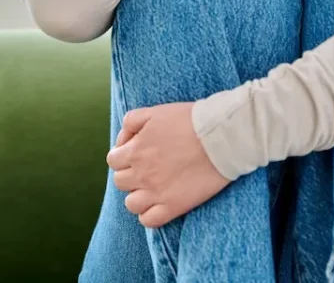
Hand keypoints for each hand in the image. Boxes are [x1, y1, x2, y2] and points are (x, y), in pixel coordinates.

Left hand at [106, 102, 230, 228]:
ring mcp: (156, 193)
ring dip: (139, 196)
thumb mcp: (156, 111)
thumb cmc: (190, 120)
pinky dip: (150, 214)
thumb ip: (132, 121)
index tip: (138, 152)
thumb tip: (123, 140)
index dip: (124, 156)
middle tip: (149, 168)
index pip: (113, 160)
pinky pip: (148, 220)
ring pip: (131, 204)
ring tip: (155, 187)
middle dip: (131, 174)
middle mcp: (141, 174)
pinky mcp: (173, 206)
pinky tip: (161, 203)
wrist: (220, 137)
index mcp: (135, 150)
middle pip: (120, 182)